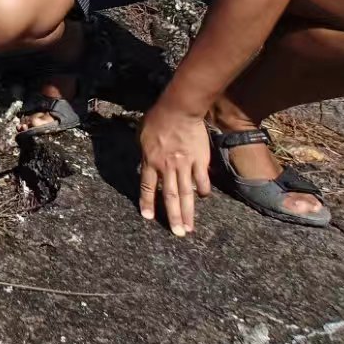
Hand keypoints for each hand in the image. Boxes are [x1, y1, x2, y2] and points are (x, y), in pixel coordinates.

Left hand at [137, 99, 211, 236]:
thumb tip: (145, 165)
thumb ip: (144, 154)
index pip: (146, 187)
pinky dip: (202, 190)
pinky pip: (201, 180)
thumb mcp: (141, 137)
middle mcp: (167, 167)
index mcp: (150, 161)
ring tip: (189, 228)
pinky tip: (202, 198)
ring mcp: (184, 165)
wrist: (178, 110)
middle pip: (169, 196)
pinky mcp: (199, 161)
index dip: (147, 202)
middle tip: (177, 233)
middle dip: (173, 216)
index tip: (148, 217)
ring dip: (188, 212)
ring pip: (186, 193)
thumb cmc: (157, 119)